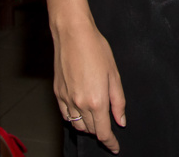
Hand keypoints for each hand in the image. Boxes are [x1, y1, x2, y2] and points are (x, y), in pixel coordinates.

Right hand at [47, 0, 125, 153]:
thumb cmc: (96, 48)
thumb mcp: (114, 73)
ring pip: (77, 125)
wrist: (72, 34)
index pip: (103, 132)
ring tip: (96, 118)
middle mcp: (80, 105)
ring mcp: (66, 100)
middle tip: (109, 126)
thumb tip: (121, 121)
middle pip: (91, 130)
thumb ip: (118, 100)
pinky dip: (74, 118)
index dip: (110, 143)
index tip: (115, 148)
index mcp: (97, 101)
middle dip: (101, 131)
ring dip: (87, 126)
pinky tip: (80, 110)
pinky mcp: (57, 94)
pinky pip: (66, 116)